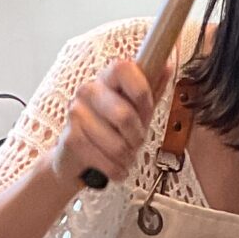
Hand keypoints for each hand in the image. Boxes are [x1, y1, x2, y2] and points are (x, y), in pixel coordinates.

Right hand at [50, 58, 158, 188]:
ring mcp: (76, 114)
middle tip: (135, 142)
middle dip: (137, 137)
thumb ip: (151, 90)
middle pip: (124, 115)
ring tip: (123, 156)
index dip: (142, 92)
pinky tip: (113, 167)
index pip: (124, 69)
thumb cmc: (110, 130)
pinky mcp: (70, 140)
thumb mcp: (136, 109)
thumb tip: (167, 67)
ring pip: (117, 145)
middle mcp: (88, 91)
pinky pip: (107, 162)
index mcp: (107, 79)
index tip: (146, 109)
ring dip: (127, 158)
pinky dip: (117, 171)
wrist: (76, 158)